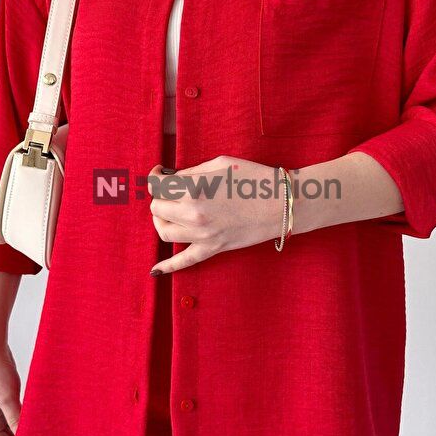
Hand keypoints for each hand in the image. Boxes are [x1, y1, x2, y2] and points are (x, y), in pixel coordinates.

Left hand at [147, 154, 284, 273]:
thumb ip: (190, 173)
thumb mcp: (219, 164)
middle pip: (157, 208)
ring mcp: (202, 235)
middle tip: (171, 190)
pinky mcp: (213, 248)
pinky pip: (184, 261)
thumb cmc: (253, 178)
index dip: (154, 176)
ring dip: (161, 220)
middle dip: (161, 196)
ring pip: (163, 232)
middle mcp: (194, 214)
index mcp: (194, 190)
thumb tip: (171, 178)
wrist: (281, 203)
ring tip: (169, 212)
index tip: (159, 172)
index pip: (157, 186)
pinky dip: (167, 267)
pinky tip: (155, 270)